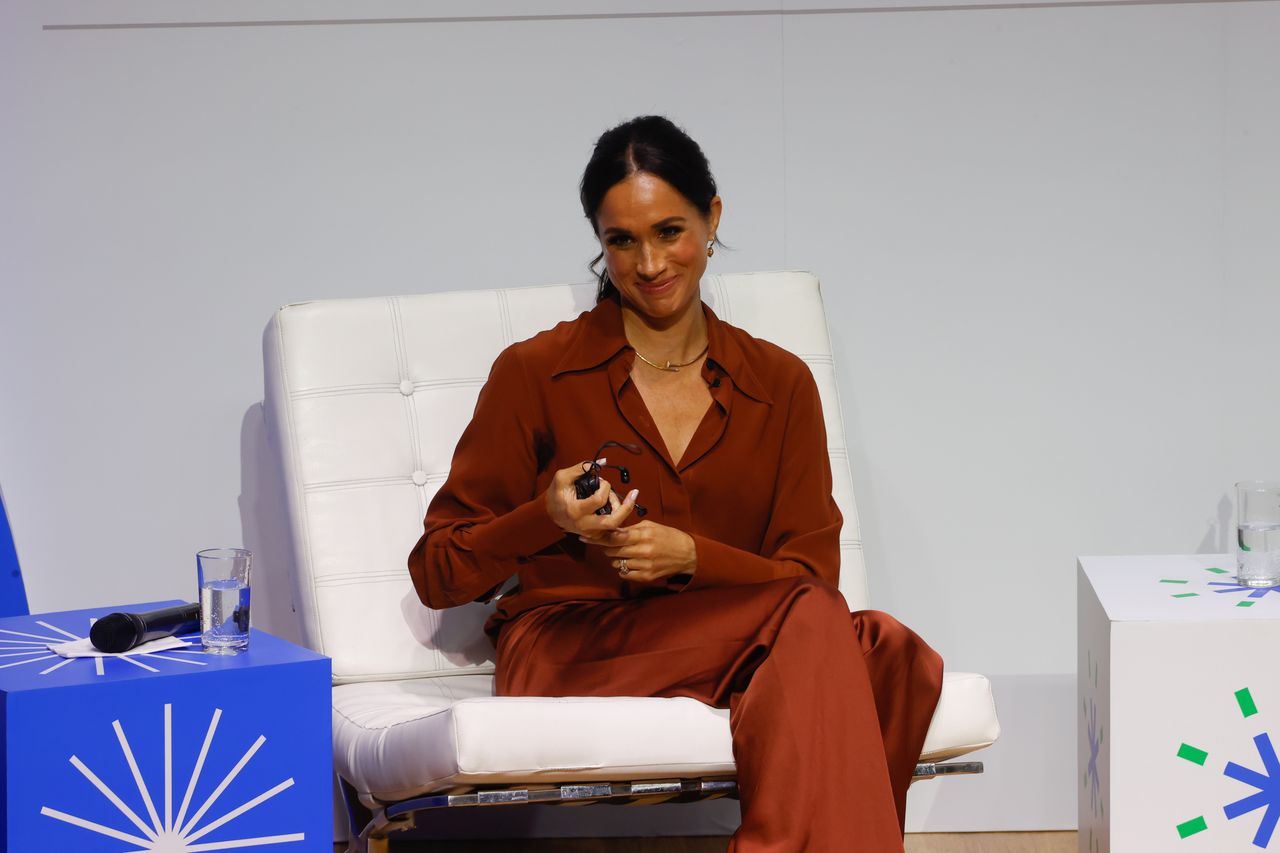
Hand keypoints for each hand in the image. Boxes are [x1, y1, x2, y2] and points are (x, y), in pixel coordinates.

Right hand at [545, 459, 639, 536]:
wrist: (549, 514)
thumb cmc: (556, 494)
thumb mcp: (563, 477)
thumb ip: (582, 467)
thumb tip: (603, 462)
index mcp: (575, 511)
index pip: (599, 500)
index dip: (605, 487)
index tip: (602, 481)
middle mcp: (584, 525)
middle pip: (613, 522)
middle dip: (626, 507)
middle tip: (634, 493)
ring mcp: (590, 533)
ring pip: (615, 525)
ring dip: (620, 509)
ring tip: (612, 496)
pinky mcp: (594, 535)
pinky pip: (612, 527)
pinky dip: (617, 515)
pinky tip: (613, 504)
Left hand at [580, 520, 697, 582]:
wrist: (687, 554)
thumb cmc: (667, 536)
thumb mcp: (650, 526)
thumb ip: (631, 529)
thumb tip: (611, 530)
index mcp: (644, 535)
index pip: (614, 537)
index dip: (598, 537)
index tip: (585, 536)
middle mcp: (643, 551)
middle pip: (612, 551)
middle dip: (606, 547)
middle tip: (607, 543)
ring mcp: (644, 566)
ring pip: (616, 563)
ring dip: (615, 558)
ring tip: (624, 552)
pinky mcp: (646, 577)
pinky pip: (624, 573)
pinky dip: (622, 568)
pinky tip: (630, 562)